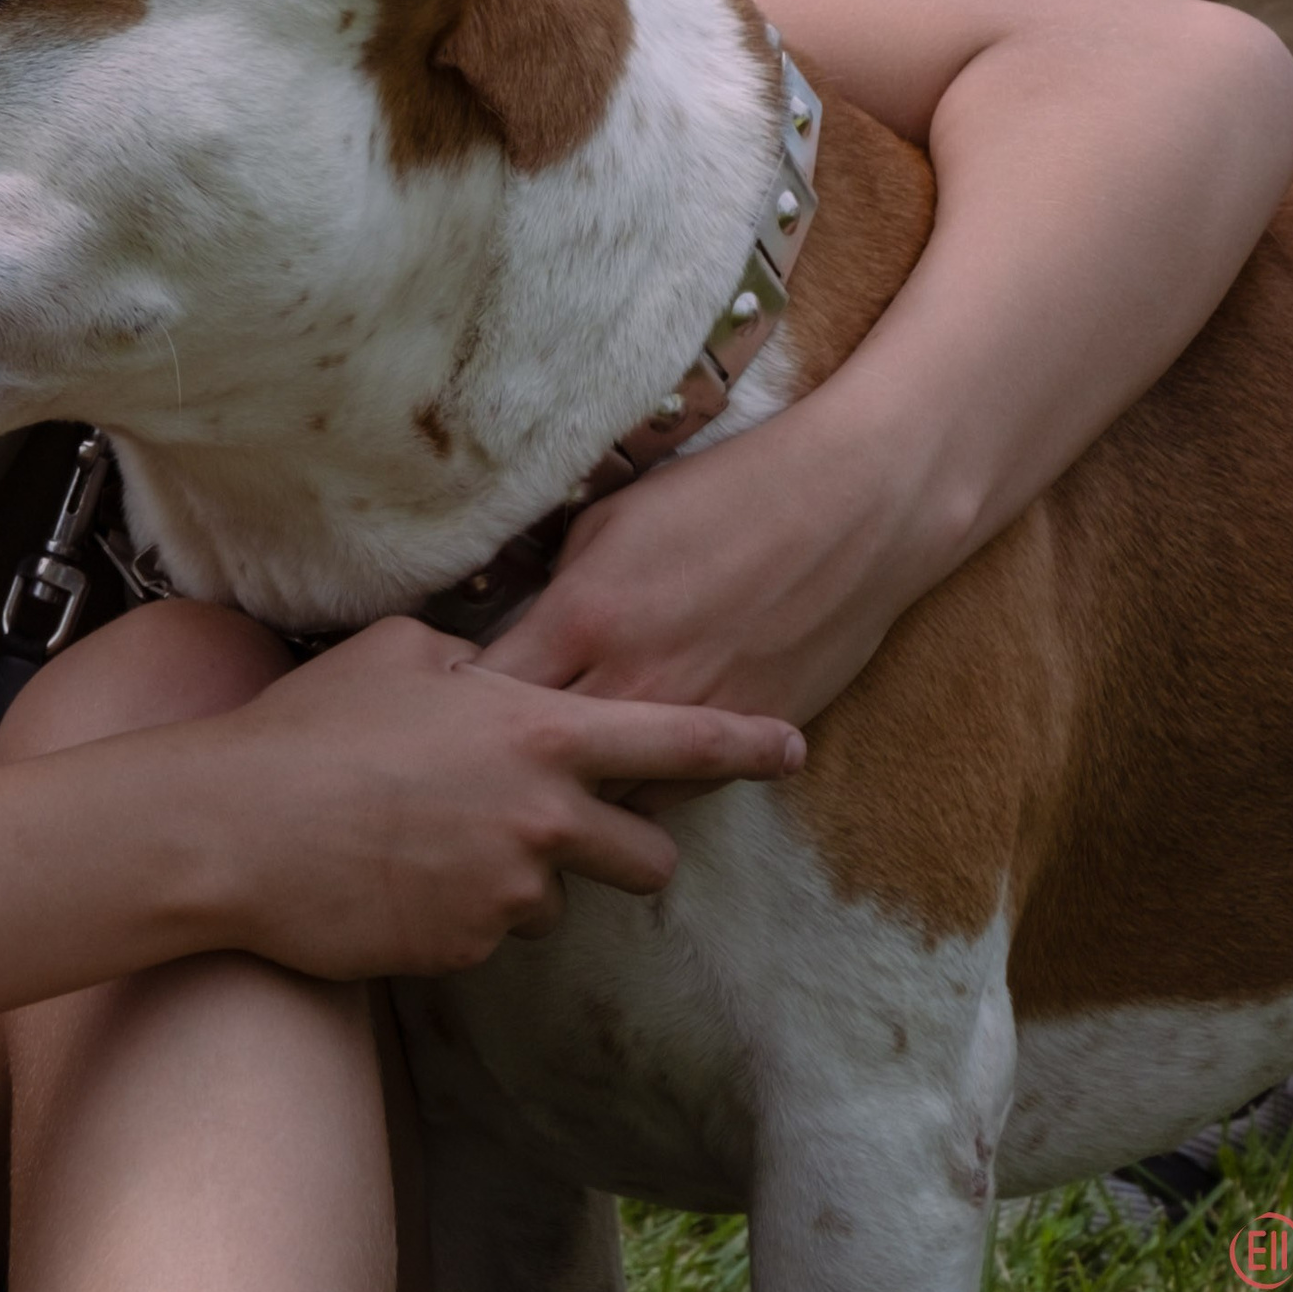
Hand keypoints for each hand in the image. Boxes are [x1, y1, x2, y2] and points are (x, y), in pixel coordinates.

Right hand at [207, 616, 801, 980]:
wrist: (235, 828)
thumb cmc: (311, 726)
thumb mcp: (395, 653)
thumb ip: (468, 661)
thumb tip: (481, 669)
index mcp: (538, 733)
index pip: (675, 741)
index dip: (743, 746)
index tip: (791, 749)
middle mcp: (543, 819)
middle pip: (647, 856)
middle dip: (624, 848)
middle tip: (561, 829)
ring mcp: (508, 894)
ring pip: (551, 898)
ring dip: (515, 876)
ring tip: (423, 839)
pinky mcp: (466, 952)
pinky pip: (486, 934)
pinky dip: (455, 911)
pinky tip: (390, 876)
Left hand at [475, 404, 937, 813]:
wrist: (852, 510)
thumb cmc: (724, 496)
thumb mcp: (611, 520)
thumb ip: (556, 586)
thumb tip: (517, 631)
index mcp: (583, 618)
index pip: (487, 693)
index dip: (455, 706)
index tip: (440, 709)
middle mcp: (631, 683)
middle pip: (538, 763)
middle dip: (504, 765)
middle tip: (481, 762)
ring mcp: (693, 722)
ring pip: (606, 795)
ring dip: (575, 789)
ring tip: (548, 780)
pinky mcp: (748, 743)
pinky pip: (675, 795)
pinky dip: (643, 789)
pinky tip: (625, 772)